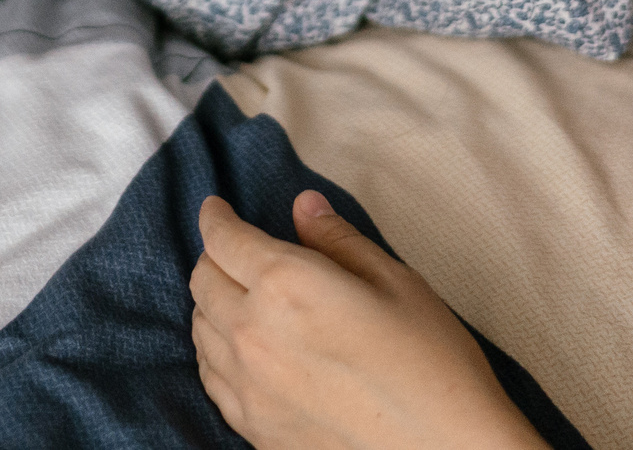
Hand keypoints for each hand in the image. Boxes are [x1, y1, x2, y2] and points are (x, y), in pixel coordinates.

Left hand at [189, 191, 540, 449]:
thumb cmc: (432, 363)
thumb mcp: (395, 282)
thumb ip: (337, 240)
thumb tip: (304, 206)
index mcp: (286, 284)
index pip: (224, 239)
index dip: (216, 216)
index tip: (216, 208)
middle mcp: (254, 333)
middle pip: (203, 281)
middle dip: (215, 256)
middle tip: (234, 250)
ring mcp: (249, 386)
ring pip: (201, 330)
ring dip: (212, 303)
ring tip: (238, 295)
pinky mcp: (254, 427)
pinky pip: (212, 378)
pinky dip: (217, 351)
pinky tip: (241, 348)